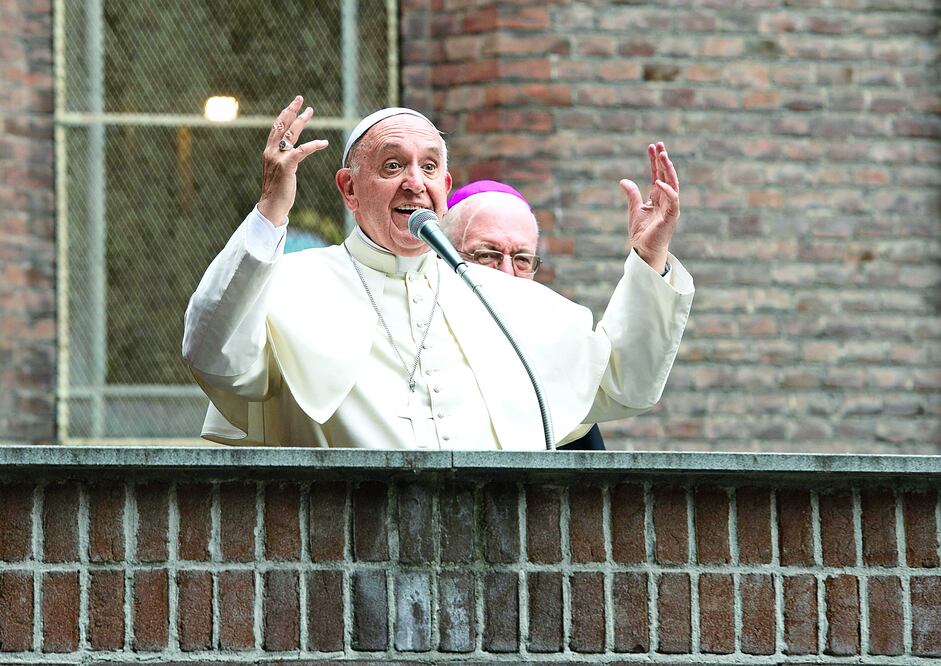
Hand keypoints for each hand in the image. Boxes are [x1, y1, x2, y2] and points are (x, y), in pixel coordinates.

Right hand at [257, 96, 329, 225]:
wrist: (271, 207)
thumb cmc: (278, 193)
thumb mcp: (280, 173)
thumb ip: (285, 161)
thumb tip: (293, 156)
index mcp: (269, 152)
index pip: (276, 129)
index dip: (284, 115)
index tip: (292, 105)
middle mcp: (271, 152)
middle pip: (281, 125)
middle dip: (291, 110)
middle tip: (300, 99)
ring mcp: (277, 158)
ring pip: (291, 134)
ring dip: (301, 120)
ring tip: (310, 111)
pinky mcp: (286, 166)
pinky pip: (302, 150)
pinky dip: (314, 145)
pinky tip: (324, 142)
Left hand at [618, 142, 679, 273]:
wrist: (644, 250)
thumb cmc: (642, 232)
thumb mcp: (634, 209)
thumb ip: (632, 194)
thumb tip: (623, 180)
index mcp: (658, 198)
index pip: (658, 175)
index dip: (655, 161)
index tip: (652, 146)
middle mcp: (667, 200)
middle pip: (667, 176)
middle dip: (664, 160)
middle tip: (659, 145)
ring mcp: (671, 208)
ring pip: (672, 184)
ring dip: (668, 170)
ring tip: (663, 155)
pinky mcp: (671, 217)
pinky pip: (672, 200)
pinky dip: (667, 190)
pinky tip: (658, 181)